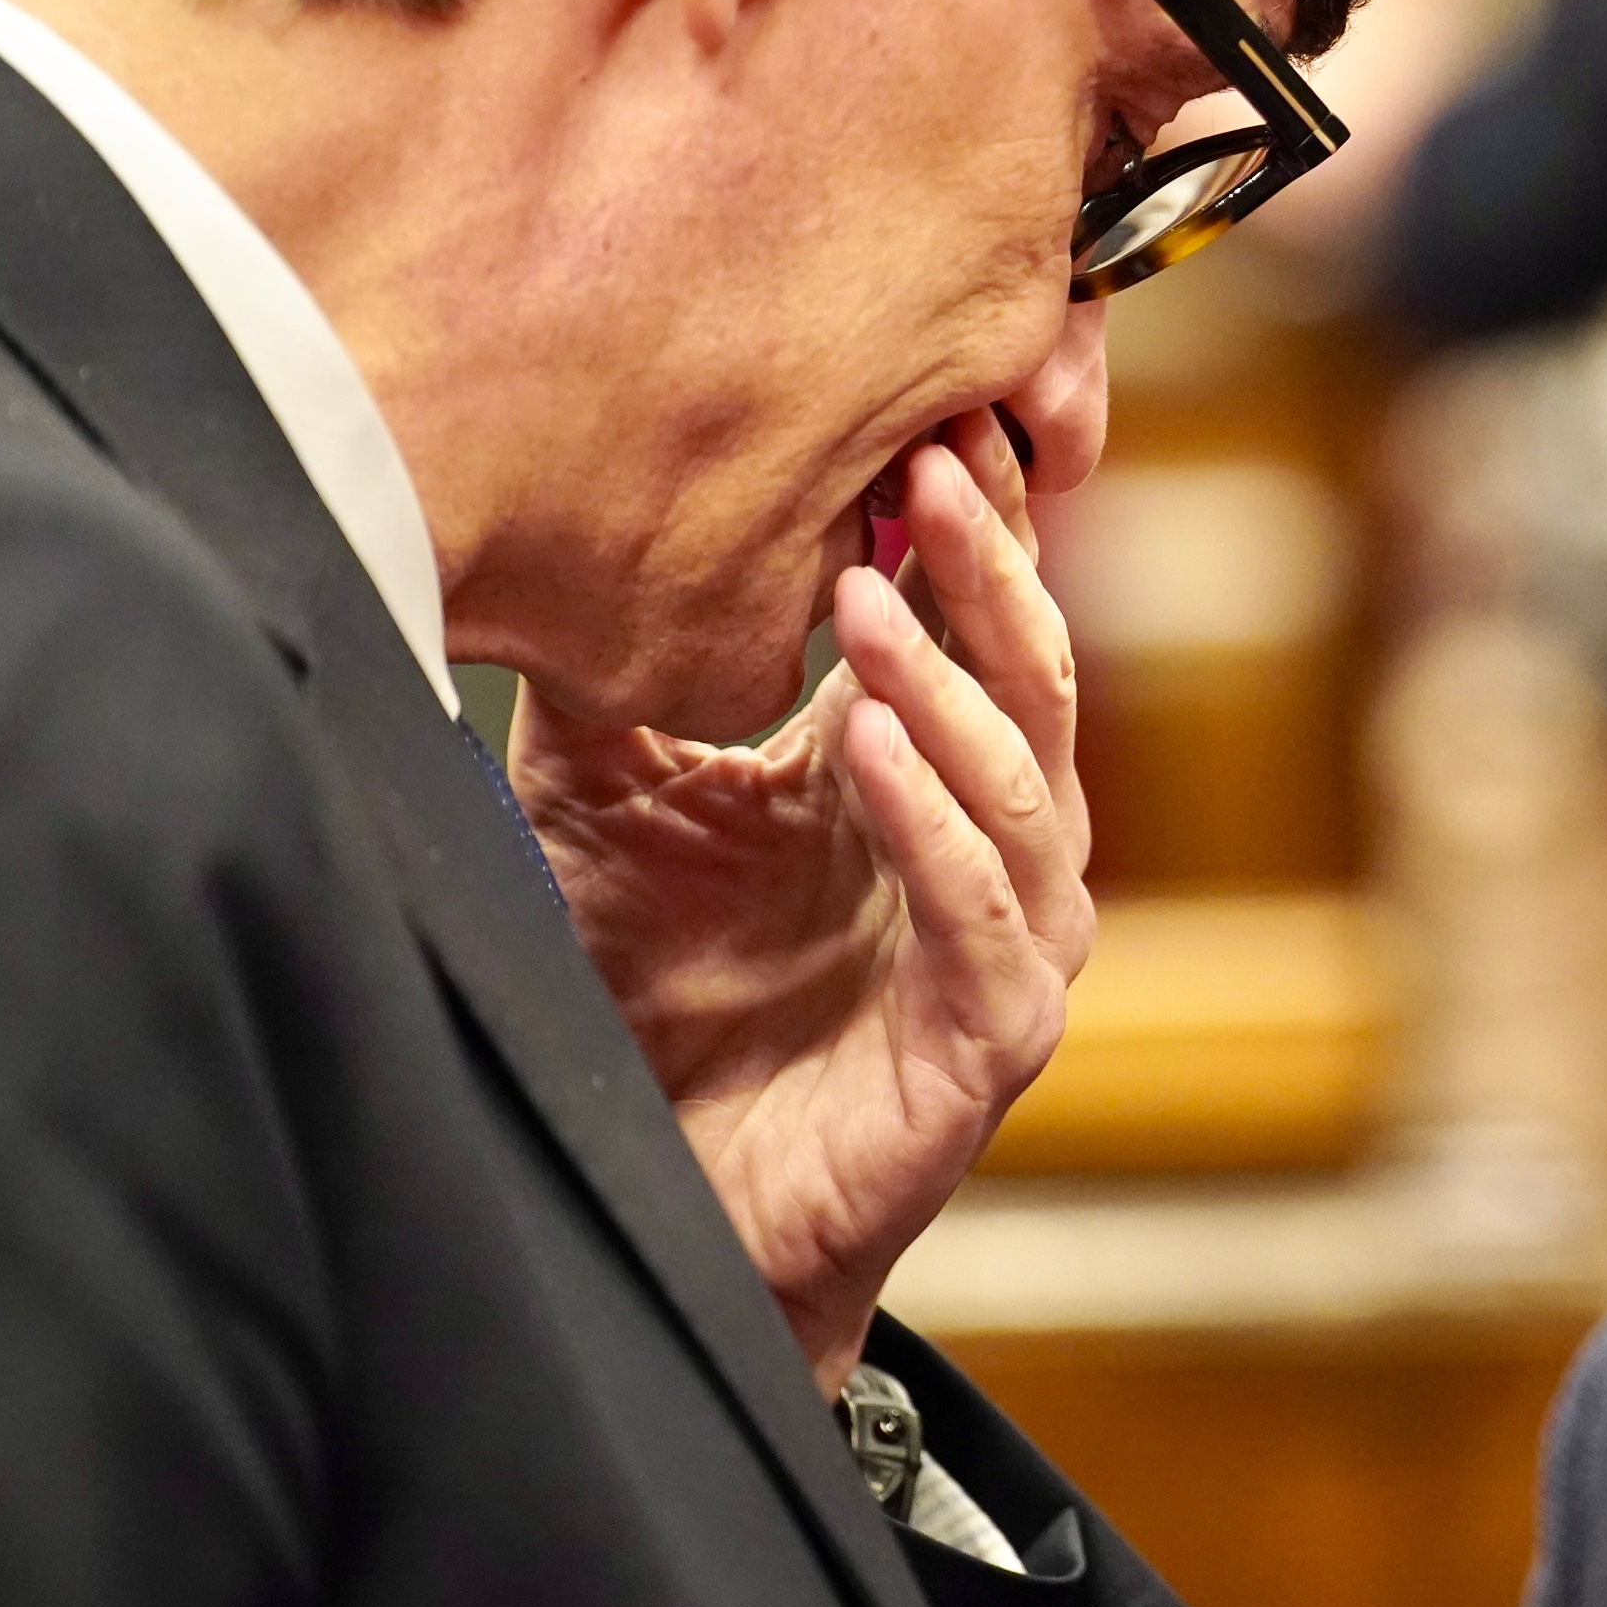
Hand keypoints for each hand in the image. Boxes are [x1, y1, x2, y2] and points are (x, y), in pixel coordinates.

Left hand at [509, 410, 1089, 1392]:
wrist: (650, 1202)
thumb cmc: (648, 999)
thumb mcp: (610, 798)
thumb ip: (621, 672)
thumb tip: (575, 510)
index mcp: (924, 771)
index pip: (977, 616)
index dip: (968, 514)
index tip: (923, 404)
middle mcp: (994, 845)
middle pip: (1031, 670)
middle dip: (986, 561)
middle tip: (930, 455)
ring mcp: (1007, 944)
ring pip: (1024, 782)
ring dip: (949, 680)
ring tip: (871, 596)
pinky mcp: (989, 1043)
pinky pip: (986, 917)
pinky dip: (937, 824)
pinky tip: (873, 748)